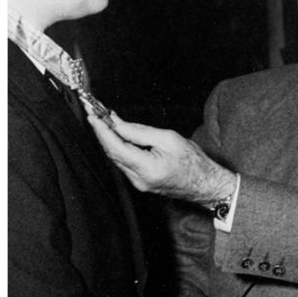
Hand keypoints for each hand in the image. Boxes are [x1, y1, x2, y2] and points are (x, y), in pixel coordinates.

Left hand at [88, 112, 235, 205]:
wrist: (205, 184)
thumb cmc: (193, 162)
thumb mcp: (168, 138)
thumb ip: (140, 132)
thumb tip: (118, 125)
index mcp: (147, 168)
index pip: (116, 147)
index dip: (101, 130)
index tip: (92, 115)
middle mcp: (139, 179)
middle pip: (112, 153)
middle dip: (101, 131)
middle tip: (94, 112)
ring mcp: (138, 183)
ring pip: (116, 158)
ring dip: (108, 138)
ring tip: (102, 120)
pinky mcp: (140, 182)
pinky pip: (124, 163)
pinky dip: (118, 147)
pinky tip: (116, 135)